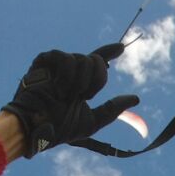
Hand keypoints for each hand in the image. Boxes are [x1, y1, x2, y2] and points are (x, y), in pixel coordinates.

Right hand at [2, 44, 138, 157]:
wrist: (37, 127)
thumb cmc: (60, 127)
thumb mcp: (93, 121)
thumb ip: (114, 110)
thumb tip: (136, 98)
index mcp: (81, 83)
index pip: (96, 63)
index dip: (109, 52)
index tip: (121, 48)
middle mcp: (70, 72)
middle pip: (96, 60)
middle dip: (97, 81)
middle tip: (84, 96)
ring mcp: (57, 65)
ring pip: (83, 59)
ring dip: (80, 82)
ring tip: (66, 95)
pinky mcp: (44, 60)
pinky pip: (66, 57)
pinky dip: (67, 76)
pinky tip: (59, 88)